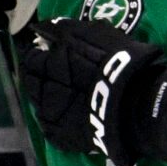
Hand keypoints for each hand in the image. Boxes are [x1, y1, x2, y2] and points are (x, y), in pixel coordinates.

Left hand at [17, 16, 166, 165]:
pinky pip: (51, 127)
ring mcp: (51, 117)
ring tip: (67, 95)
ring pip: (39, 104)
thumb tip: (42, 28)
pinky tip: (70, 115)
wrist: (135, 103)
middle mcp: (43, 91)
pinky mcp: (62, 138)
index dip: (40, 53)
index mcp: (47, 65)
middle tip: (58, 74)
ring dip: (48, 97)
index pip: (30, 57)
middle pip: (31, 82)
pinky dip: (57, 119)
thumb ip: (64, 29)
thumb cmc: (115, 62)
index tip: (49, 52)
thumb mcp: (92, 33)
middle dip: (40, 76)